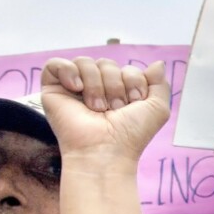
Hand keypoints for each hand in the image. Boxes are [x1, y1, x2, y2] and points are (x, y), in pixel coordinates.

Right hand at [41, 57, 169, 165]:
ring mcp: (73, 89)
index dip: (133, 81)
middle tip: (115, 109)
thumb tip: (158, 63)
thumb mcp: (157, 109)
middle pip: (106, 63)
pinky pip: (55, 64)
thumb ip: (160, 84)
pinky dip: (68, 71)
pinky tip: (77, 88)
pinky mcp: (53, 91)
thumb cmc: (131, 135)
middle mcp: (96, 89)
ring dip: (96, 85)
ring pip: (85, 62)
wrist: (106, 151)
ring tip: (98, 108)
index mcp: (118, 92)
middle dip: (115, 85)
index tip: (134, 103)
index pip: (126, 69)